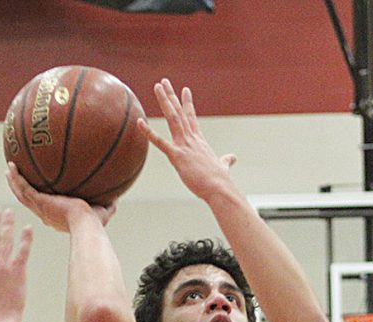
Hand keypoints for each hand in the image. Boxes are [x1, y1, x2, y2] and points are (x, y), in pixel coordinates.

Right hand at [5, 163, 114, 231]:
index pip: (44, 206)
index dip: (38, 199)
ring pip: (21, 193)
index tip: (37, 190)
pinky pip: (23, 188)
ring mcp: (40, 208)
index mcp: (56, 215)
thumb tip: (117, 198)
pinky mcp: (39, 202)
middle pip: (28, 199)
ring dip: (13, 180)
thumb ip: (108, 205)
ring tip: (9, 168)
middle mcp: (45, 213)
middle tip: (16, 176)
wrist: (86, 225)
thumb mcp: (103, 211)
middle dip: (21, 187)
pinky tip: (11, 165)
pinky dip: (16, 177)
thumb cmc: (95, 224)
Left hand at [138, 79, 235, 202]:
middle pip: (180, 112)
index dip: (187, 103)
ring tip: (157, 87)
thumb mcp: (222, 167)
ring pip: (173, 118)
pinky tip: (139, 123)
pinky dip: (148, 132)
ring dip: (165, 101)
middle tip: (164, 81)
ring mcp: (184, 145)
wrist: (220, 188)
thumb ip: (225, 161)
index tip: (184, 90)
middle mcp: (192, 139)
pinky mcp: (177, 156)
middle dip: (171, 96)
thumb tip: (232, 158)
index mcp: (199, 141)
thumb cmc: (220, 180)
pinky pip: (160, 142)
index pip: (191, 118)